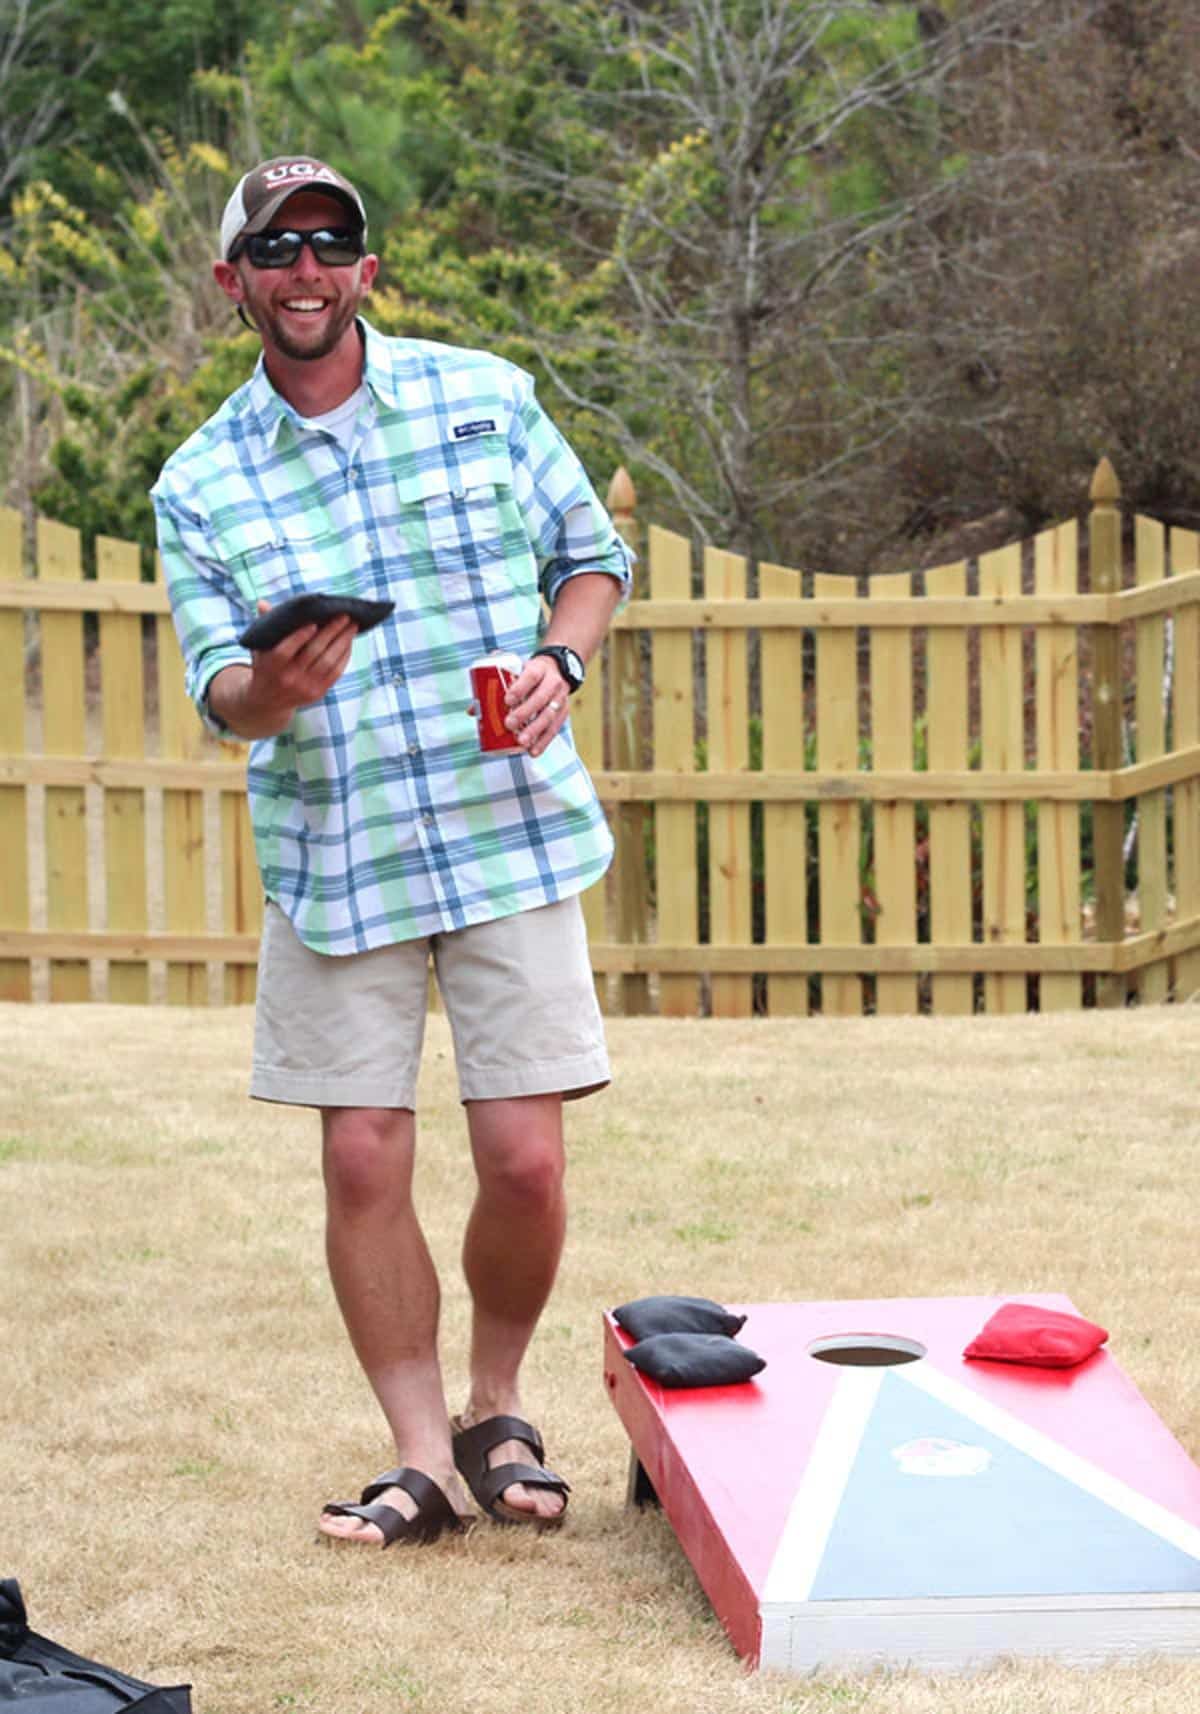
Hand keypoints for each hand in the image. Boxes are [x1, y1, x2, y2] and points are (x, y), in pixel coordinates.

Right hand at [247, 598, 355, 714]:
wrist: (267, 700)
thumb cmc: (265, 665)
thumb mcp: (259, 648)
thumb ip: (264, 625)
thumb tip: (263, 603)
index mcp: (270, 666)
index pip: (284, 651)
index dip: (299, 637)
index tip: (314, 623)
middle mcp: (287, 678)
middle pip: (313, 653)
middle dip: (331, 632)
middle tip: (345, 616)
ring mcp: (304, 688)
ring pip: (328, 662)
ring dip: (343, 642)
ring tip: (352, 626)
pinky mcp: (317, 693)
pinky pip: (335, 673)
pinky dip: (344, 656)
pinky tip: (349, 642)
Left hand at [505, 653, 570, 757]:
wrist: (558, 670)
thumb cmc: (529, 673)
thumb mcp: (516, 670)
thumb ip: (495, 685)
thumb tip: (473, 710)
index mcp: (539, 669)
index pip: (531, 676)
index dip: (520, 688)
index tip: (507, 700)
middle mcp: (553, 683)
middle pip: (541, 698)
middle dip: (525, 713)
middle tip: (509, 724)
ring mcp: (560, 699)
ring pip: (549, 715)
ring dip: (535, 730)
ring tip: (521, 742)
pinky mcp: (563, 713)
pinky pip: (555, 729)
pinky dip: (543, 741)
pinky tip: (533, 751)